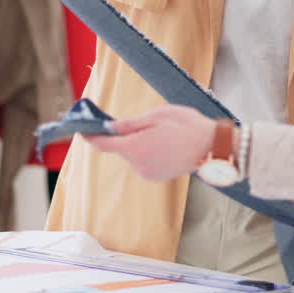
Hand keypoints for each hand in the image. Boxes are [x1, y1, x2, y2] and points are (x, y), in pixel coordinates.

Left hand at [86, 106, 216, 181]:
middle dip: (124, 136)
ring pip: (133, 154)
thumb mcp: (157, 115)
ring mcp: (147, 172)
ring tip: (162, 132)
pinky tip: (165, 144)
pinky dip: (147, 152)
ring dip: (138, 143)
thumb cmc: (187, 126)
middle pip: (121, 148)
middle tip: (137, 122)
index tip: (81, 129)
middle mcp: (138, 164)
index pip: (104, 144)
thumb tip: (110, 127)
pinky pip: (143, 161)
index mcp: (136, 146)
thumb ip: (130, 124)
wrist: (212, 147)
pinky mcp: (155, 176)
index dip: (90, 136)